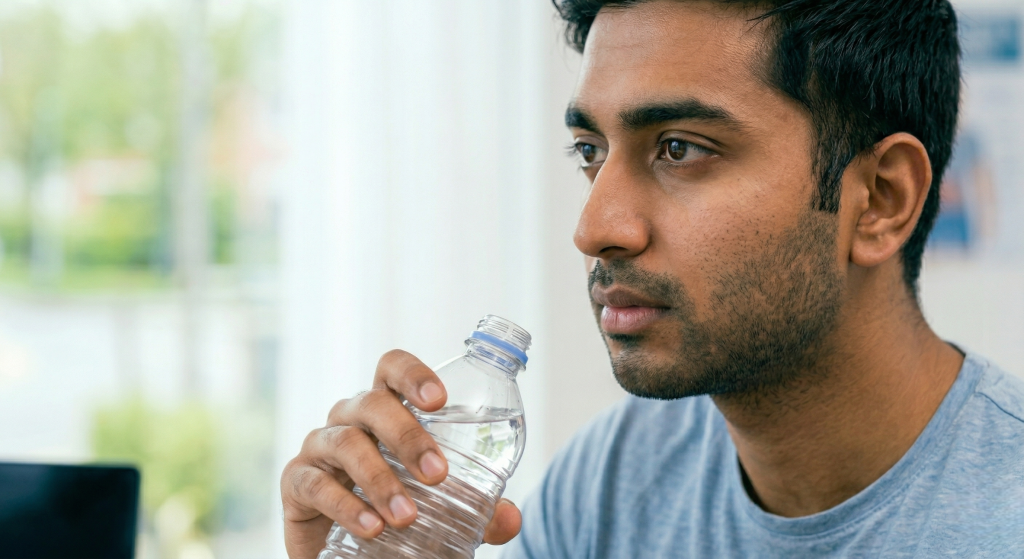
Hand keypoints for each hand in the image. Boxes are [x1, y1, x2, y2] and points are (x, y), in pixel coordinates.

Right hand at [281, 349, 522, 558]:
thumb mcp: (443, 506)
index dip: (413, 374)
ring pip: (346, 443)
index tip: (440, 400)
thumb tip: (510, 517)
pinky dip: (347, 506)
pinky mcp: (297, 481)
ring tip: (407, 516)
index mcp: (385, 409)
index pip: (391, 369)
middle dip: (408, 436)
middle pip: (372, 403)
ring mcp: (320, 446)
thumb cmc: (399, 506)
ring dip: (380, 479)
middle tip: (438, 473)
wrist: (349, 547)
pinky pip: (316, 484)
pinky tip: (372, 527)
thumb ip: (479, 508)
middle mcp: (350, 417)